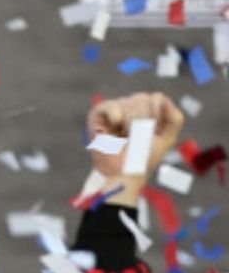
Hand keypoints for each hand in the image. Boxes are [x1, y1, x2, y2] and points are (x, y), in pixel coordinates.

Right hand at [87, 91, 184, 207]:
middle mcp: (129, 107)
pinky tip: (114, 129)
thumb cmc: (144, 159)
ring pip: (128, 103)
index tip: (152, 133)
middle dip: (143, 122)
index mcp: (147, 111)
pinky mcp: (97, 116)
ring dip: (129, 125)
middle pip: (142, 99)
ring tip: (124, 138)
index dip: (156, 116)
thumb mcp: (167, 139)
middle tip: (136, 138)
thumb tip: (161, 98)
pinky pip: (111, 106)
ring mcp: (113, 111)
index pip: (155, 99)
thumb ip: (175, 117)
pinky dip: (115, 117)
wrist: (125, 174)